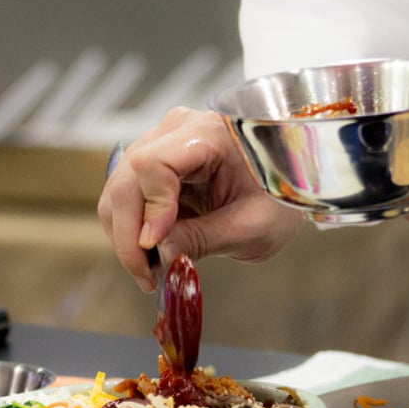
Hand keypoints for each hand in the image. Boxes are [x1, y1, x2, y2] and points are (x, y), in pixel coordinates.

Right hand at [97, 107, 304, 290]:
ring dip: (126, 236)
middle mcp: (176, 131)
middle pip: (126, 180)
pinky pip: (128, 198)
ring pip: (118, 191)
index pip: (153, 164)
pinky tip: (153, 256)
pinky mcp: (156, 166)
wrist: (290, 182)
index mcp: (208, 134)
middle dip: (129, 234)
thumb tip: (159, 254)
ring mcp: (161, 145)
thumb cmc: (281, 196)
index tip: (156, 246)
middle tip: (146, 276)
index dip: (149, 209)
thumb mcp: (252, 227)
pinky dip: (133, 230)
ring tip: (151, 272)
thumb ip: (203, 239)